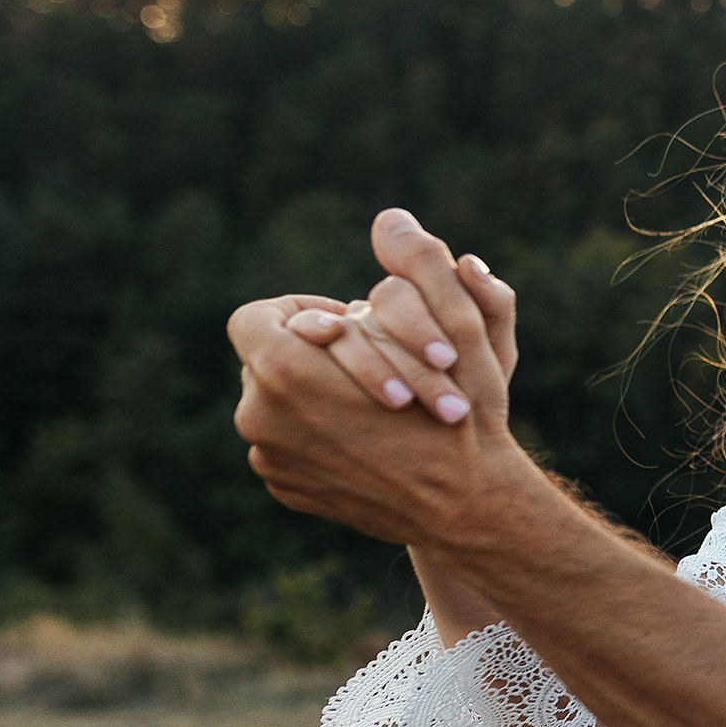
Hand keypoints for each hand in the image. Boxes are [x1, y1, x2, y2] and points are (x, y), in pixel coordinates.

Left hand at [231, 210, 539, 545]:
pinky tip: (369, 439)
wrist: (468, 507)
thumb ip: (420, 264)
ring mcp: (268, 458)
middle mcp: (259, 415)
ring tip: (376, 402)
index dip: (303, 315)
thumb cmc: (463, 412)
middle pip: (268, 360)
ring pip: (277, 402)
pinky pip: (286, 444)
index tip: (349, 328)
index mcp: (285, 368)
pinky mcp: (282, 489)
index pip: (257, 316)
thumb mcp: (453, 327)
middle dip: (316, 357)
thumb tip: (391, 218)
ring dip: (317, 395)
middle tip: (375, 365)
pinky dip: (319, 436)